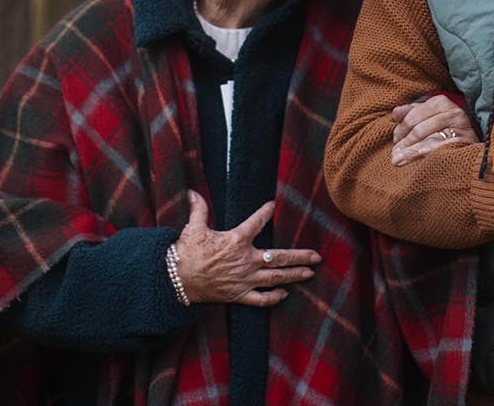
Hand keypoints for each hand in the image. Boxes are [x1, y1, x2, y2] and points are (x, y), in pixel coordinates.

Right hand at [173, 191, 320, 306]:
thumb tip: (192, 192)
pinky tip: (284, 294)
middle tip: (316, 256)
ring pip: (276, 278)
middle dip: (300, 256)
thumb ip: (199, 209)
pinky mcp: (239, 295)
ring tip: (309, 273)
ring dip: (294, 275)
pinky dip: (273, 298)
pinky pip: (260, 299)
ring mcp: (245, 279)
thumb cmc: (186, 252)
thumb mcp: (193, 227)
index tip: (272, 206)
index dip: (265, 213)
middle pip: (279, 257)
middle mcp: (246, 260)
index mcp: (237, 240)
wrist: (177, 279)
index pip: (256, 223)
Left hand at [390, 95, 478, 165]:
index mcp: (440, 102)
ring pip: (430, 138)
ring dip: (412, 150)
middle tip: (394, 155)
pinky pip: (445, 146)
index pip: (414, 115)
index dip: (401, 129)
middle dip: (405, 142)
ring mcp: (461, 126)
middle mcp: (452, 111)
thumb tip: (395, 113)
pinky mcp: (467, 140)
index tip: (395, 140)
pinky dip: (432, 150)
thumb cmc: (445, 127)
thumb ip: (411, 112)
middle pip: (420, 128)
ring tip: (399, 160)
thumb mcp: (428, 116)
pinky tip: (421, 155)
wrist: (471, 139)